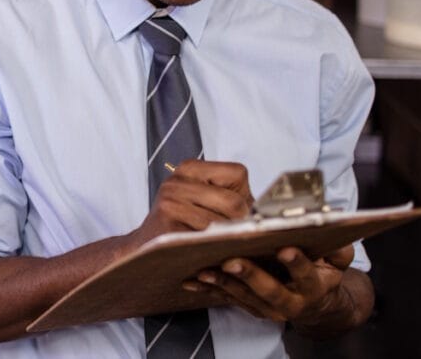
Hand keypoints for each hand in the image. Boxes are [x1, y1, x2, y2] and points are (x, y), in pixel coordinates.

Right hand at [135, 160, 253, 243]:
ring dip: (227, 241)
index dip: (245, 196)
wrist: (147, 249)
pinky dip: (213, 249)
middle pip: (234, 203)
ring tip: (218, 245)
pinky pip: (206, 240)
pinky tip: (208, 252)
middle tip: (233, 236)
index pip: (238, 173)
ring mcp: (170, 203)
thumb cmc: (184, 224)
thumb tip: (273, 212)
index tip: (236, 212)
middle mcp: (177, 181)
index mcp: (190, 168)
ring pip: (222, 225)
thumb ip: (234, 197)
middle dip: (241, 224)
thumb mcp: (204, 200)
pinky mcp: (167, 227)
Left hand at [187, 244, 355, 325]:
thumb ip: (338, 249)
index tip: (284, 249)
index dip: (296, 263)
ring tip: (204, 270)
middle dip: (250, 275)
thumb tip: (333, 232)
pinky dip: (210, 289)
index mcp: (313, 286)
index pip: (306, 275)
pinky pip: (228, 299)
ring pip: (244, 296)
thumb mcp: (337, 261)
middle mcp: (290, 302)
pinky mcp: (251, 307)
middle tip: (232, 261)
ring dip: (222, 283)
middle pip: (270, 290)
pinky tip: (192, 280)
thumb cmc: (321, 272)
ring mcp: (268, 308)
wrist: (315, 304)